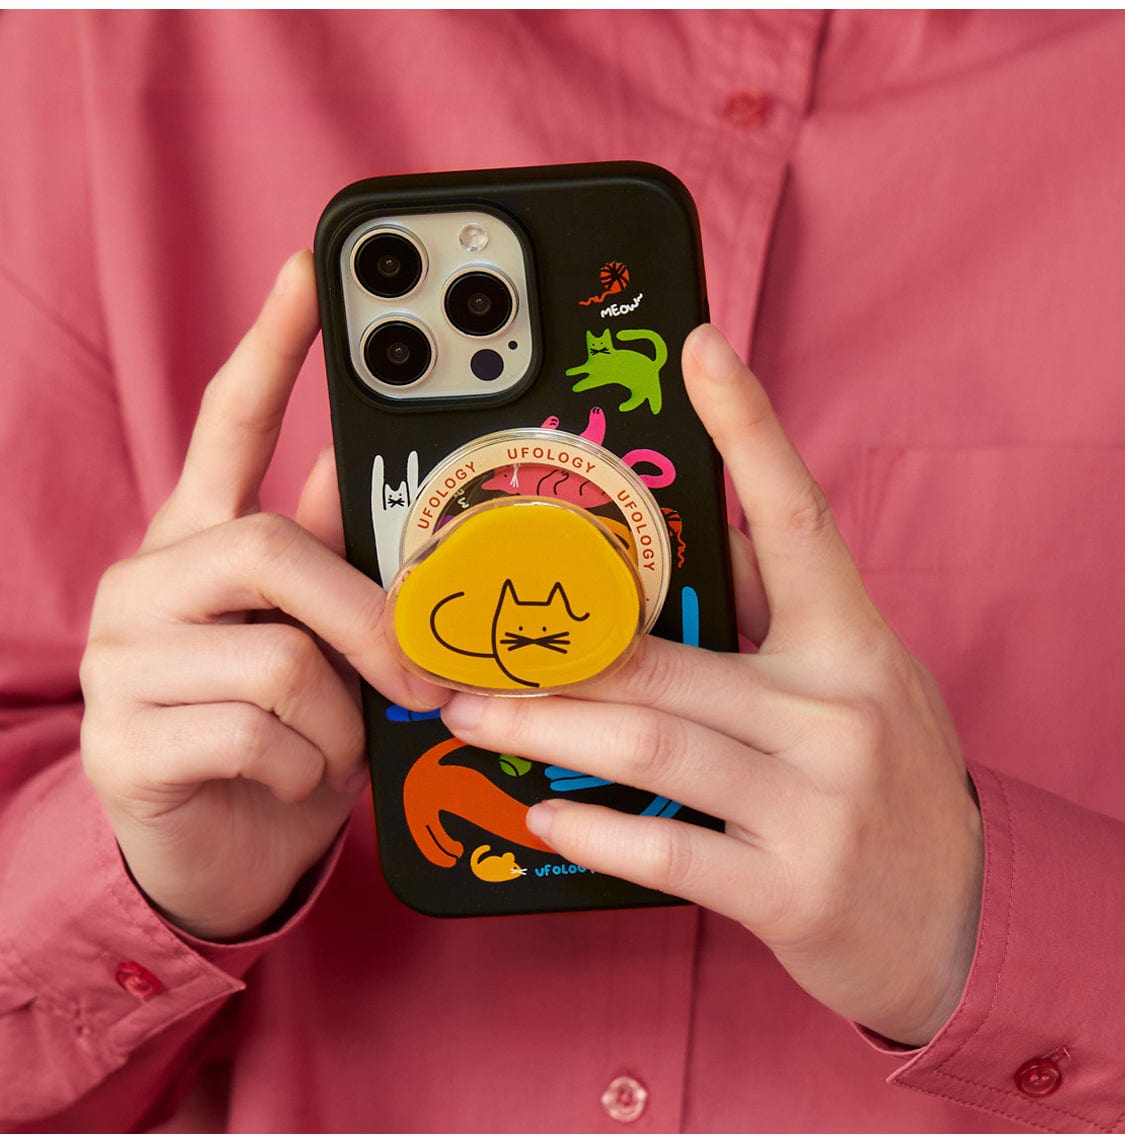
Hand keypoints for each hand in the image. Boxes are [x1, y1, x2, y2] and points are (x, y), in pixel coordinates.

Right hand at [79, 251, 446, 940]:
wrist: (224, 847)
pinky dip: (304, 769)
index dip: (273, 345)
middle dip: (366, 621)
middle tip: (418, 682)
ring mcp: (121, 660)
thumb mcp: (316, 638)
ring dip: (336, 720)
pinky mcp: (119, 741)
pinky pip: (255, 735)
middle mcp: (147, 582)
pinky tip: (286, 781)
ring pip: (279, 659)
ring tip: (326, 748)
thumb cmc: (281, 731)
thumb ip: (338, 564)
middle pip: (267, 546)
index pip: (228, 422)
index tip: (313, 268)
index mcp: (199, 542)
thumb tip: (391, 491)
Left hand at [441, 324, 982, 1045]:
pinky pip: (668, 847)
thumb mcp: (860, 679)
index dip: (749, 428)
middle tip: (460, 638)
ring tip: (468, 714)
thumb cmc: (895, 784)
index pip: (797, 518)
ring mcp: (817, 802)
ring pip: (649, 741)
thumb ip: (783, 612)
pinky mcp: (791, 888)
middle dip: (547, 650)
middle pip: (664, 655)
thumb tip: (698, 538)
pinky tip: (539, 817)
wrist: (963, 916)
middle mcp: (837, 710)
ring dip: (542, 728)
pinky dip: (592, 830)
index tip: (701, 348)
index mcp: (854, 644)